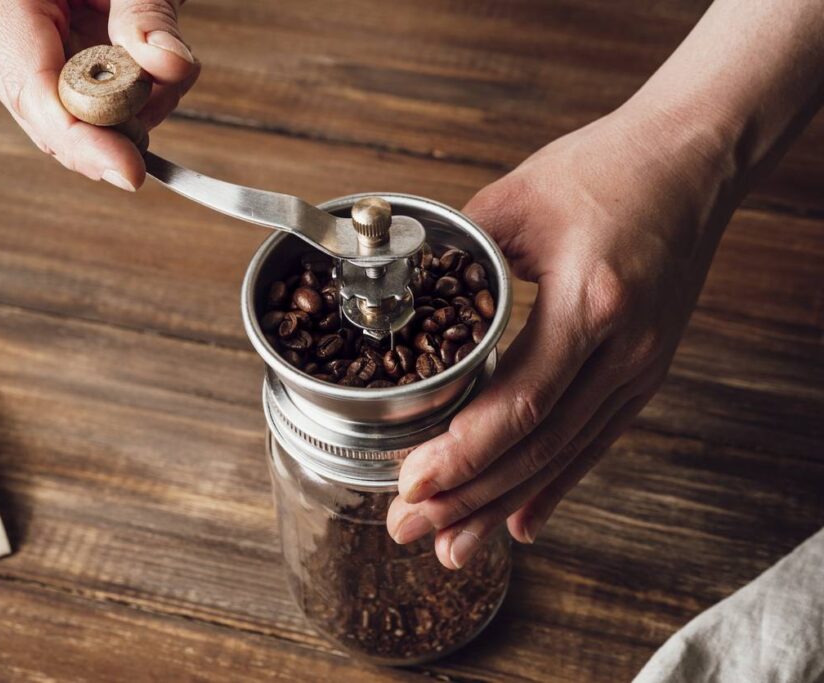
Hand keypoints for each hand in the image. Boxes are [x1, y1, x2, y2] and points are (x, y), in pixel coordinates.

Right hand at [0, 0, 198, 190]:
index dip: (83, 143)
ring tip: (163, 72)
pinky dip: (122, 109)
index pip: (35, 93)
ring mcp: (11, 53)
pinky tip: (147, 83)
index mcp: (0, 2)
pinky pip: (76, 110)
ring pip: (66, 123)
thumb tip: (170, 66)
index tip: (132, 174)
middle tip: (164, 109)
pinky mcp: (38, 65)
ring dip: (128, 118)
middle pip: (47, 120)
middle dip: (115, 131)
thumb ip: (150, 15)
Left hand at [387, 104, 737, 568]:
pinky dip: (552, 485)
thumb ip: (456, 252)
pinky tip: (519, 524)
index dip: (464, 452)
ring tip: (452, 547)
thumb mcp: (518, 199)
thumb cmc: (609, 167)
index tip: (412, 483)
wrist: (692, 160)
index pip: (521, 401)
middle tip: (409, 530)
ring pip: (563, 456)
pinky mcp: (643, 373)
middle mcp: (624, 348)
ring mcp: (640, 367)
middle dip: (468, 497)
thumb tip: (399, 293)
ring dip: (501, 505)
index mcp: (590, 301)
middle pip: (538, 446)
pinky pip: (593, 442)